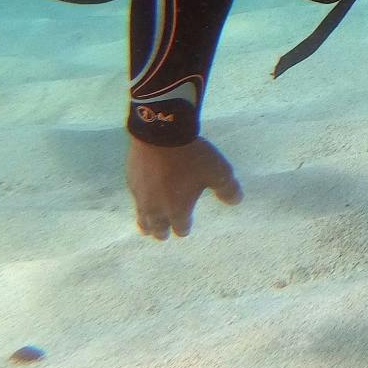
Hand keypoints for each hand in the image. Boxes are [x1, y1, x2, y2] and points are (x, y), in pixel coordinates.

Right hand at [126, 135, 241, 239]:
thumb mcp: (218, 172)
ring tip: (146, 228)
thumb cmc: (192, 156)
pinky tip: (142, 197)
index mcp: (177, 210)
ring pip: (142, 216)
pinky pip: (136, 197)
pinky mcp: (131, 181)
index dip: (184, 228)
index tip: (185, 228)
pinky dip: (140, 201)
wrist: (161, 133)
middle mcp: (156, 208)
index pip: (180, 228)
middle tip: (163, 234)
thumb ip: (228, 189)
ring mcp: (141, 195)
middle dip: (162, 231)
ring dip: (146, 223)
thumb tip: (236, 201)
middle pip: (157, 228)